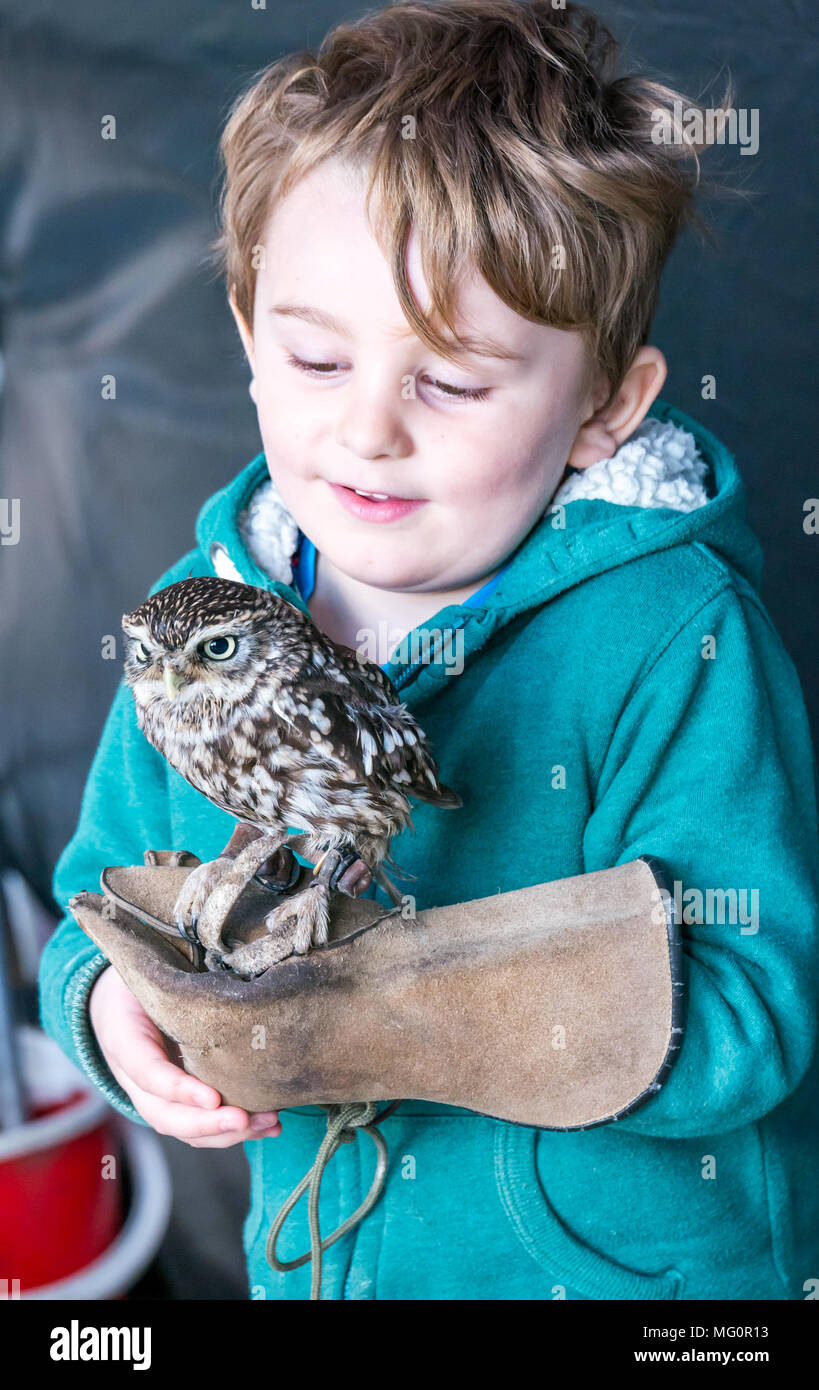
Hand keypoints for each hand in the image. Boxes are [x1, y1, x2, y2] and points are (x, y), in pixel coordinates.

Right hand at [88, 965, 281, 1145]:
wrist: (116, 1001)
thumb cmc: (141, 980)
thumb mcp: (149, 971)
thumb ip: (174, 978)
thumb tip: (227, 962)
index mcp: (124, 1037)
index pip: (146, 1071)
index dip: (177, 1089)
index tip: (212, 1098)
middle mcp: (134, 1075)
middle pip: (164, 1114)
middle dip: (206, 1124)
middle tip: (245, 1119)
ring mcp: (153, 1094)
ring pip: (183, 1128)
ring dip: (227, 1133)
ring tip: (268, 1123)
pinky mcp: (177, 1101)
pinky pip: (200, 1124)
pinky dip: (234, 1131)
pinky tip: (269, 1125)